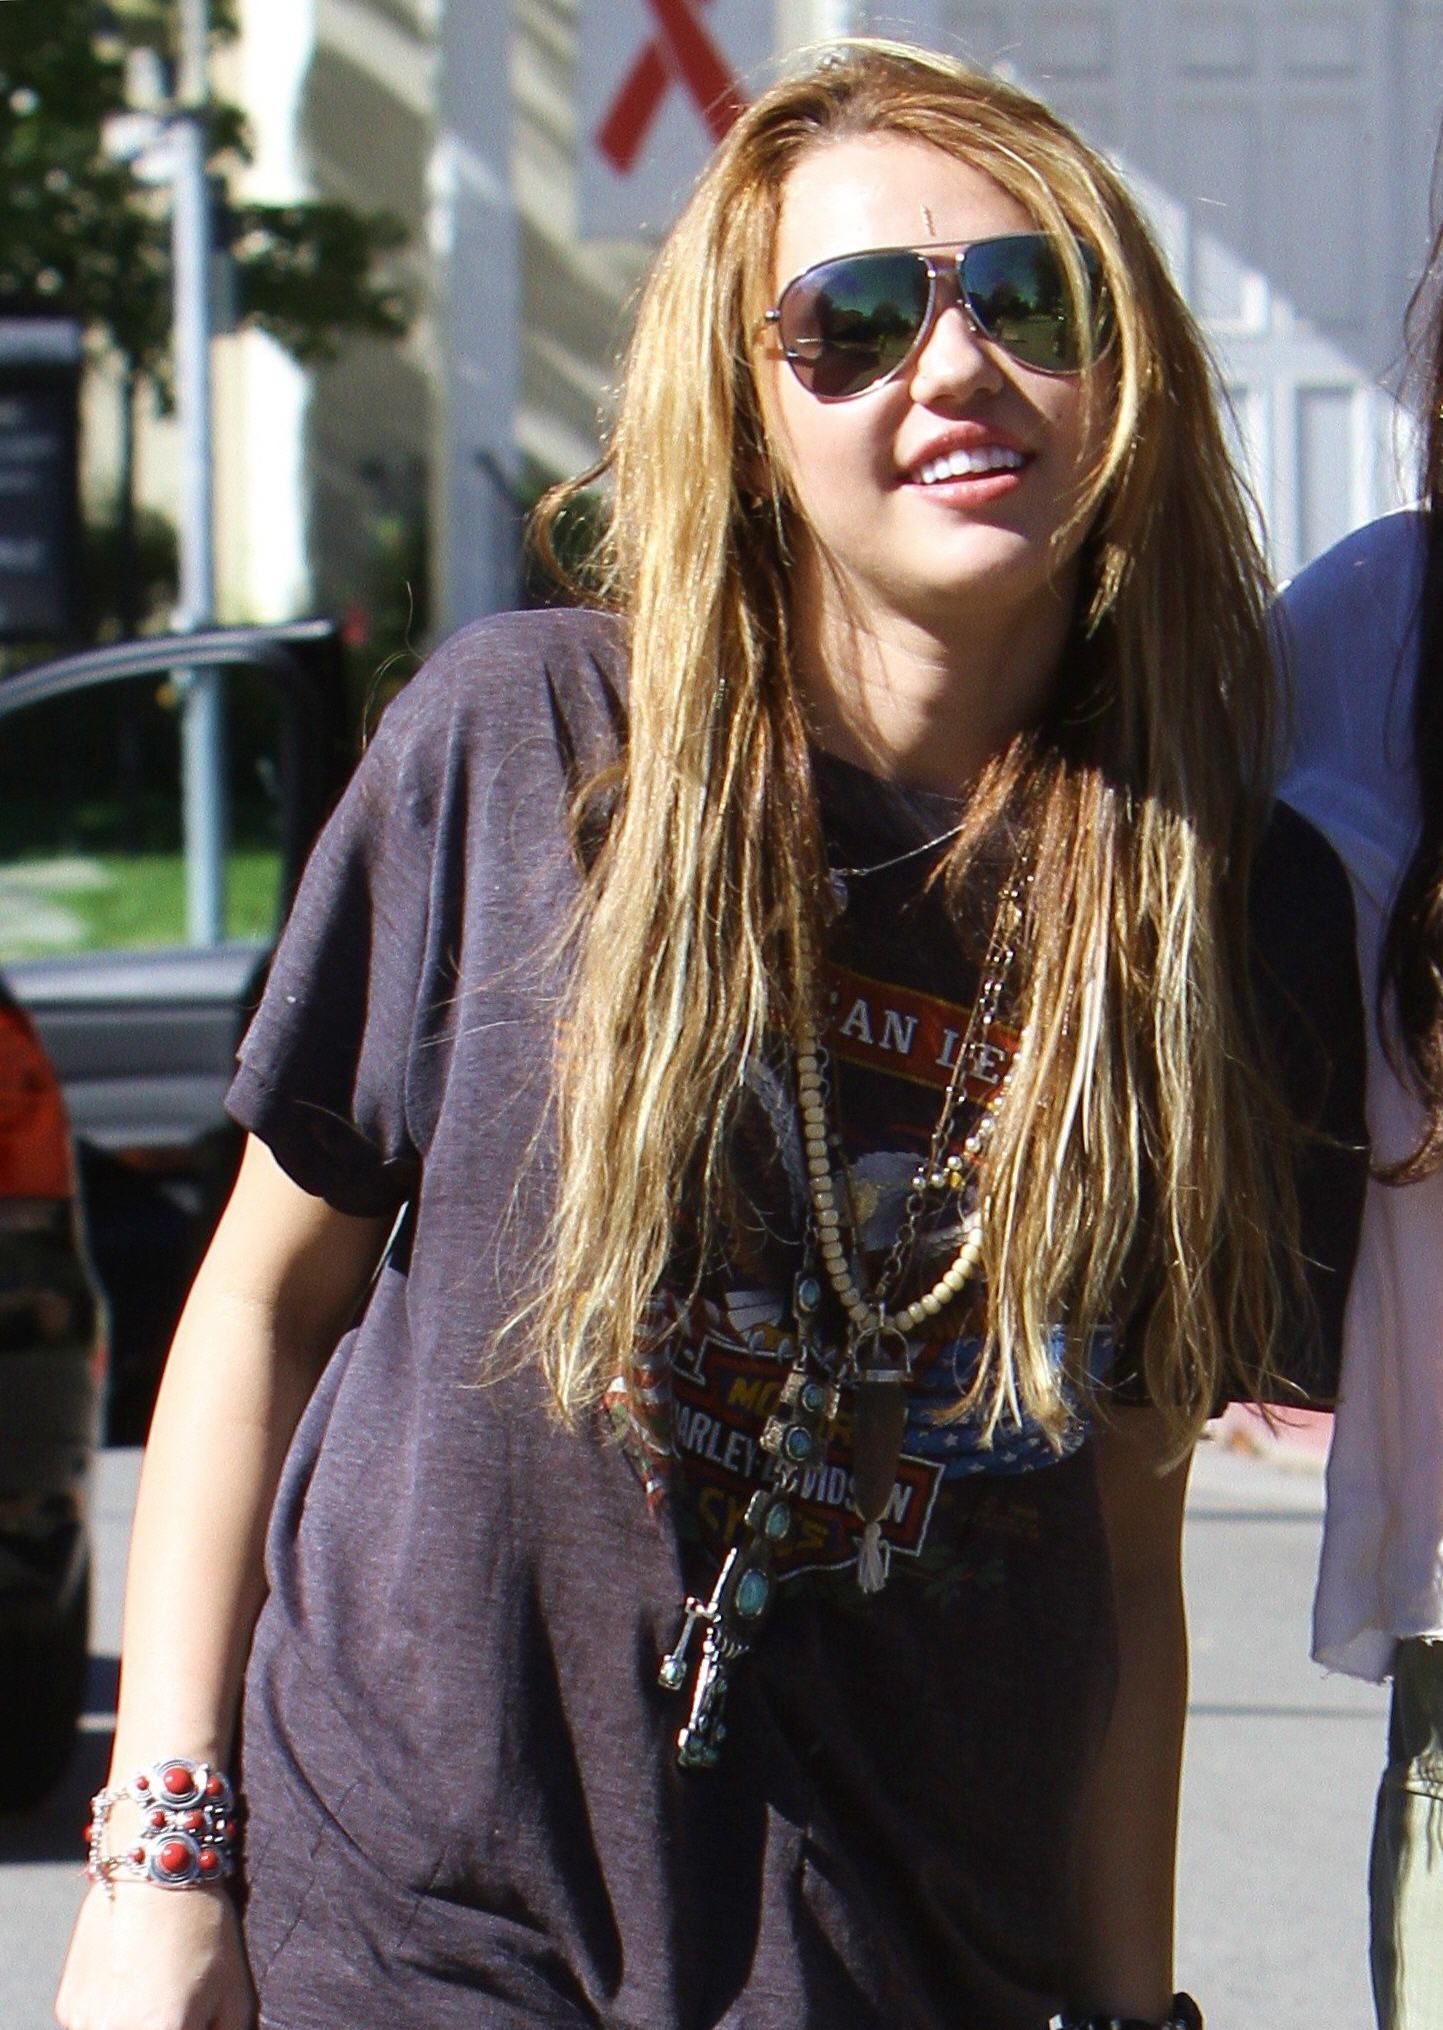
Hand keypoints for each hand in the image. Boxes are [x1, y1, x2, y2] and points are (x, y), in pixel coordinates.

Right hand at [55, 1882, 254, 2029]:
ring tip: (155, 1990)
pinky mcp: (67, 2008)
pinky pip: (92, 2028)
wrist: (152, 1869)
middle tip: (177, 2004)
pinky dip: (112, 2017)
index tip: (194, 2019)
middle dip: (165, 2028)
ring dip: (136, 2025)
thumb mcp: (234, 1991)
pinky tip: (131, 1981)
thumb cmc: (203, 1927)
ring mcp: (83, 2025)